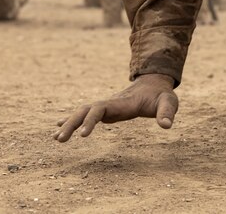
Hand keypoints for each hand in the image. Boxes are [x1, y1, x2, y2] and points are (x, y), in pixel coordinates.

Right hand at [54, 73, 178, 141]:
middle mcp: (110, 103)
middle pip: (85, 110)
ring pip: (83, 113)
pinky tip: (60, 128)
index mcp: (122, 102)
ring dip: (70, 124)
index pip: (100, 108)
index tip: (83, 135)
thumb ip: (167, 112)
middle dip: (72, 123)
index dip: (90, 120)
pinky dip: (73, 121)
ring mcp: (106, 107)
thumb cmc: (161, 95)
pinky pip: (85, 116)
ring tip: (56, 139)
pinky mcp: (106, 112)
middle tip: (59, 140)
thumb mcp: (168, 102)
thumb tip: (167, 126)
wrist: (154, 84)